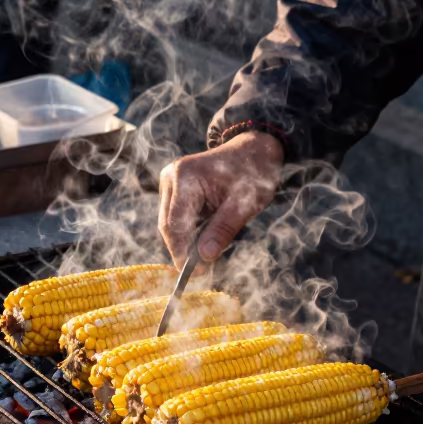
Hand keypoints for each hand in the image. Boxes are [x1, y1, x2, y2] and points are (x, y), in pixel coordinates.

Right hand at [158, 131, 282, 267]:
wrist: (254, 150)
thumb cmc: (252, 172)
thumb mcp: (244, 204)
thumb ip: (223, 230)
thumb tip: (204, 257)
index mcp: (185, 177)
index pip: (175, 224)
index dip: (183, 252)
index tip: (197, 273)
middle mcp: (171, 177)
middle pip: (168, 225)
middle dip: (183, 249)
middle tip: (202, 270)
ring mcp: (170, 182)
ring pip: (171, 223)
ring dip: (187, 241)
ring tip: (207, 256)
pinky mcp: (174, 188)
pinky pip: (177, 217)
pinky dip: (190, 231)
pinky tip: (205, 240)